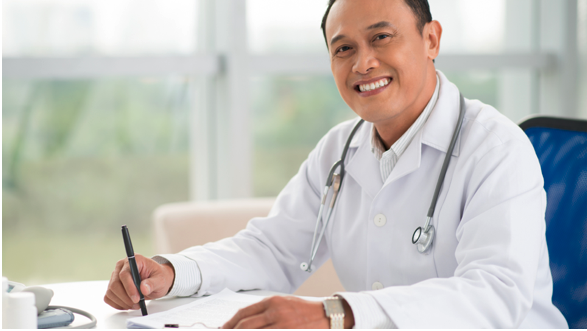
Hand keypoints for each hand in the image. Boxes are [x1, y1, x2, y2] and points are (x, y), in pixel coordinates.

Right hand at [104, 254, 174, 309]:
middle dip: (126, 297)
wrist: (156, 281)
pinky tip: (128, 305)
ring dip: (122, 302)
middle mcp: (122, 266)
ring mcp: (115, 276)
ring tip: (136, 305)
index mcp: (134, 260)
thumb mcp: (160, 280)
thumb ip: (152, 283)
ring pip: (111, 292)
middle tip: (137, 304)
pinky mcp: (113, 286)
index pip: (124, 274)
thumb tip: (144, 288)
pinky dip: (117, 304)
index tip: (137, 298)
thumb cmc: (158, 277)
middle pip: (115, 284)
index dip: (129, 287)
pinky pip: (109, 297)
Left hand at [222, 295, 354, 328]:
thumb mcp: (284, 303)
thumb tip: (245, 321)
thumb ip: (265, 310)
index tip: (224, 329)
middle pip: (245, 325)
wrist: (326, 315)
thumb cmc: (304, 310)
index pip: (244, 313)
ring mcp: (282, 324)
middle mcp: (275, 312)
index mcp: (272, 301)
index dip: (230, 323)